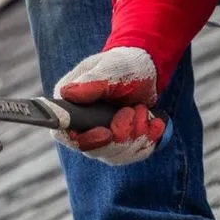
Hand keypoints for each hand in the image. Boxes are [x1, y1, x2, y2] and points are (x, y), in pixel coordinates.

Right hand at [52, 47, 164, 164]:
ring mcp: (99, 135)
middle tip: (135, 110)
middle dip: (122, 134)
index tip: (107, 132)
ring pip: (115, 155)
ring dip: (137, 135)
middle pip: (94, 150)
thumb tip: (68, 94)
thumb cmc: (124, 64)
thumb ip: (92, 83)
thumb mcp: (111, 69)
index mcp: (69, 104)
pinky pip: (133, 154)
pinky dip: (148, 140)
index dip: (86, 140)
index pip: (65, 134)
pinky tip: (154, 123)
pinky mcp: (119, 142)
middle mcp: (80, 124)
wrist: (146, 69)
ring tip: (142, 110)